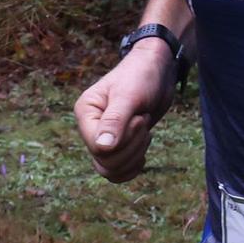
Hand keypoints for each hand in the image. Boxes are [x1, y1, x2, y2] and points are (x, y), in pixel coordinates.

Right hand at [74, 46, 174, 181]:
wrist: (158, 71)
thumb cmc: (142, 76)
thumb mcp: (130, 95)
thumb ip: (115, 121)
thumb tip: (102, 148)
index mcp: (86, 112)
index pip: (96, 146)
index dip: (123, 139)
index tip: (139, 117)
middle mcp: (90, 127)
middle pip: (104, 162)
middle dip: (132, 146)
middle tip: (143, 120)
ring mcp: (103, 138)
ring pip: (110, 170)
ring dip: (134, 155)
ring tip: (145, 131)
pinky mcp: (118, 144)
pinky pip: (118, 172)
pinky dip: (133, 166)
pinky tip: (143, 151)